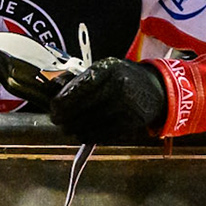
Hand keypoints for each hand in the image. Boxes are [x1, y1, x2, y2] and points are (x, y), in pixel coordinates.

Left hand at [47, 58, 167, 142]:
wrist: (155, 88)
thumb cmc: (119, 77)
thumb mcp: (101, 69)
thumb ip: (76, 79)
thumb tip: (50, 90)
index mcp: (107, 70)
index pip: (79, 87)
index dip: (62, 101)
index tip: (53, 108)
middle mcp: (119, 87)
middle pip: (83, 108)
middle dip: (64, 117)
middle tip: (57, 119)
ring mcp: (127, 106)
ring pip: (91, 124)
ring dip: (74, 128)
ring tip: (68, 127)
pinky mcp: (132, 123)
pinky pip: (103, 135)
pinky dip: (88, 136)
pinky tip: (82, 133)